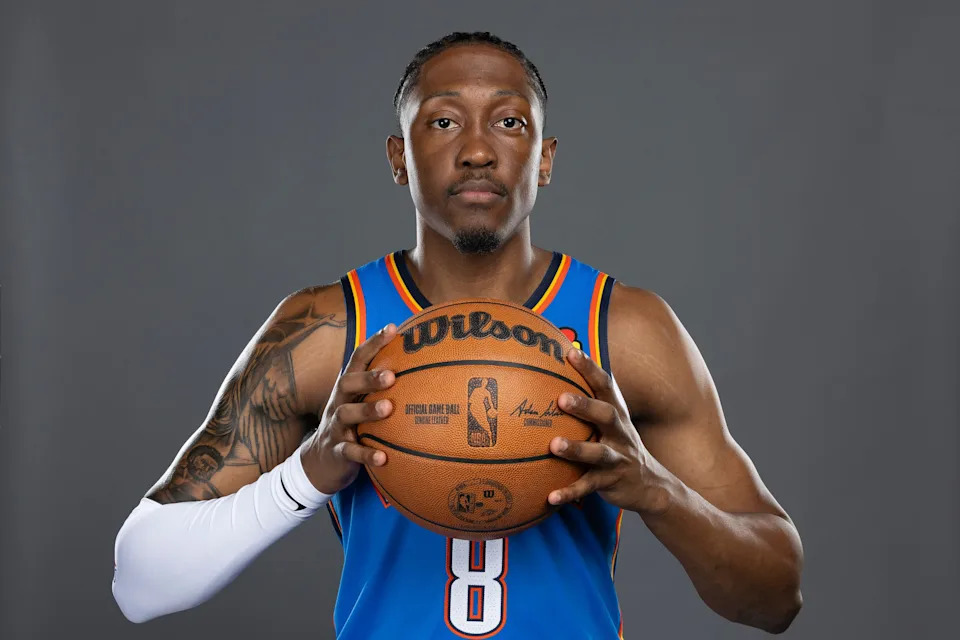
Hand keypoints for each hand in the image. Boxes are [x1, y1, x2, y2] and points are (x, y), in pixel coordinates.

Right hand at [300, 324, 396, 493]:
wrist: (320, 462)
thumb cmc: (353, 425)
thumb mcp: (362, 403)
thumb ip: (383, 388)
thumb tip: (426, 369)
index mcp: (348, 388)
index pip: (358, 359)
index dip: (374, 343)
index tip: (393, 329)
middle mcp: (339, 402)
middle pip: (348, 383)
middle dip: (369, 377)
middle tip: (391, 375)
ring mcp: (335, 427)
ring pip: (347, 415)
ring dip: (367, 410)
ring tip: (388, 409)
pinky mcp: (337, 451)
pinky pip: (351, 452)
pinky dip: (366, 455)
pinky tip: (383, 458)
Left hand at [547, 348, 664, 513]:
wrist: (651, 485)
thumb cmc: (618, 445)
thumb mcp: (610, 422)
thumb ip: (587, 403)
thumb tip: (550, 376)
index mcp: (616, 414)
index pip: (605, 386)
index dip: (590, 368)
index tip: (571, 352)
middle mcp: (620, 434)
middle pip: (606, 415)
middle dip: (585, 406)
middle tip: (561, 398)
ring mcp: (617, 458)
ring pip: (598, 453)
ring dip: (576, 449)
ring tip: (554, 445)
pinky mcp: (611, 483)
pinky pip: (588, 487)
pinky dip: (570, 492)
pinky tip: (550, 497)